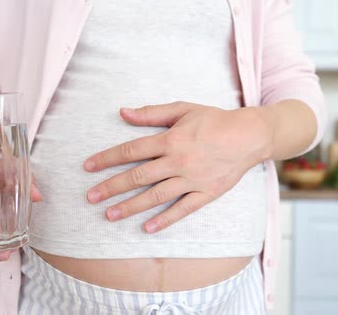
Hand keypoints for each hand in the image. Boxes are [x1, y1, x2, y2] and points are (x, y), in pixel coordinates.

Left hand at [84, 101, 273, 232]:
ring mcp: (192, 180)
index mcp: (170, 140)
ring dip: (131, 206)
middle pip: (138, 177)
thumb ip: (152, 113)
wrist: (249, 136)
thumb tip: (123, 112)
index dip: (107, 158)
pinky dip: (165, 219)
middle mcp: (178, 161)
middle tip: (90, 197)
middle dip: (111, 187)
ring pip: (156, 196)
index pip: (131, 151)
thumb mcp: (183, 109)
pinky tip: (147, 228)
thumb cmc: (214, 120)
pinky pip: (183, 209)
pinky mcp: (206, 193)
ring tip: (109, 215)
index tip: (88, 167)